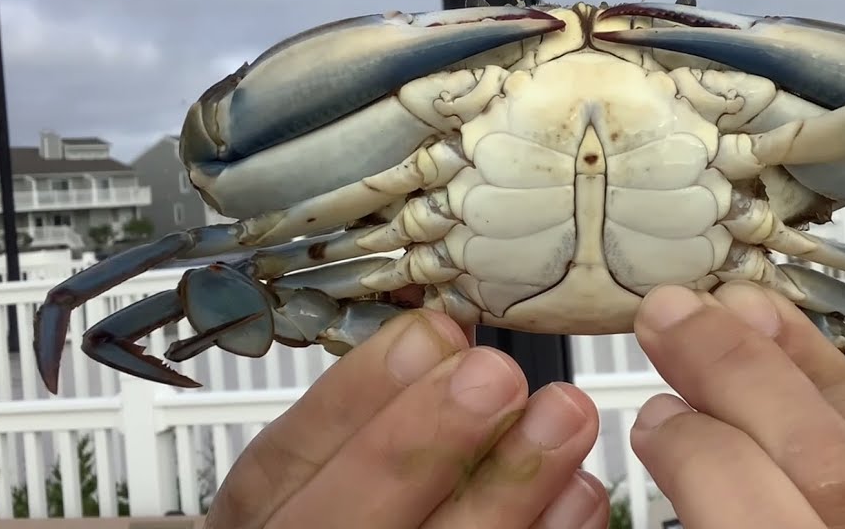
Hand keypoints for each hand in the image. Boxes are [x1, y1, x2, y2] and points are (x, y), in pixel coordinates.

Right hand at [205, 309, 608, 527]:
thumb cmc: (340, 511)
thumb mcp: (320, 459)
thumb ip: (365, 408)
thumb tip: (440, 337)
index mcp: (265, 512)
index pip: (289, 458)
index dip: (360, 394)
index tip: (432, 335)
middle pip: (359, 522)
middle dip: (433, 441)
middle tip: (495, 378)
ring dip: (513, 482)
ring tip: (563, 413)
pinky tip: (578, 486)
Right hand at [629, 282, 844, 528]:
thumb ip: (701, 511)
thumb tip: (662, 426)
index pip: (752, 511)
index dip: (692, 448)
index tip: (652, 414)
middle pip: (824, 462)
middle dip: (737, 371)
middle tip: (669, 314)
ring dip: (799, 358)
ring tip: (736, 304)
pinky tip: (808, 346)